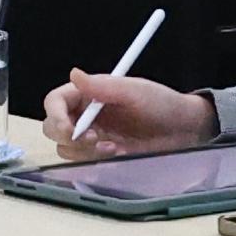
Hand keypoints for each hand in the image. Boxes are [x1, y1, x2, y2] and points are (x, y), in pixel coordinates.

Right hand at [42, 70, 213, 157]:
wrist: (183, 130)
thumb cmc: (162, 104)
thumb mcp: (135, 91)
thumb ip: (103, 86)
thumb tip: (74, 74)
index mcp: (89, 93)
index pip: (55, 101)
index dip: (56, 115)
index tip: (69, 128)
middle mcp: (85, 114)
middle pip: (52, 127)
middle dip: (66, 136)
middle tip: (91, 138)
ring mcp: (92, 136)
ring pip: (65, 147)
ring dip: (83, 150)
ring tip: (112, 146)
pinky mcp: (101, 154)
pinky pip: (83, 161)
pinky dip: (94, 159)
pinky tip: (117, 152)